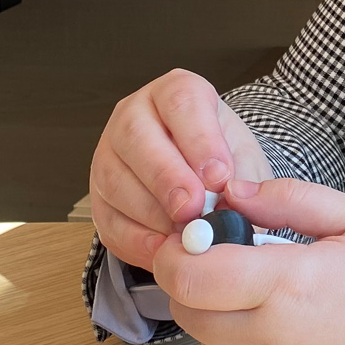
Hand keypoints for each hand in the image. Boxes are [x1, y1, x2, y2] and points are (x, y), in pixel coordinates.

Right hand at [89, 69, 271, 272]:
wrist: (206, 183)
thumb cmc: (224, 163)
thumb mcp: (245, 162)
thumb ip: (244, 180)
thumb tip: (232, 203)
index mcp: (176, 94)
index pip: (181, 101)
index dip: (200, 140)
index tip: (219, 176)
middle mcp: (135, 116)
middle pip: (137, 137)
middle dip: (167, 177)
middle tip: (193, 209)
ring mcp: (110, 154)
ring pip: (115, 179)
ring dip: (151, 213)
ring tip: (186, 235)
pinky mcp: (99, 196)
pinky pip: (107, 218)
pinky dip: (136, 239)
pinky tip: (163, 250)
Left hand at [151, 177, 344, 344]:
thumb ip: (292, 198)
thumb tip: (234, 191)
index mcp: (287, 285)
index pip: (189, 273)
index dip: (177, 250)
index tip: (197, 234)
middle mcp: (269, 339)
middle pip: (186, 310)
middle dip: (190, 279)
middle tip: (224, 258)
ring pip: (206, 344)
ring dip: (214, 315)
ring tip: (260, 293)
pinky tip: (284, 329)